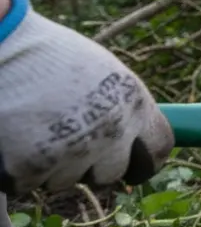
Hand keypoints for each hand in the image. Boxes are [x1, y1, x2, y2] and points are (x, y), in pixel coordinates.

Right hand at [0, 0, 173, 196]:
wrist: (1, 43)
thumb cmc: (50, 57)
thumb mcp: (103, 74)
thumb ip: (122, 109)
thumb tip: (137, 143)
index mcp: (133, 104)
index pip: (159, 151)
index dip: (143, 161)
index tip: (132, 166)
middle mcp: (110, 132)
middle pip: (110, 174)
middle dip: (89, 165)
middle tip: (63, 137)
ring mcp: (71, 151)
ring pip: (65, 181)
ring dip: (49, 165)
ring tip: (34, 126)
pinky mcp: (30, 166)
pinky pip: (26, 184)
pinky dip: (17, 169)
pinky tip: (12, 136)